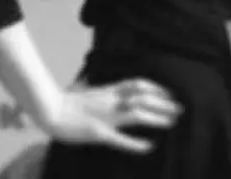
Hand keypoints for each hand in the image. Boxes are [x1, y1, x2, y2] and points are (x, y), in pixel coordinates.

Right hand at [40, 77, 182, 152]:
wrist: (50, 109)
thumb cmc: (65, 101)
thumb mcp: (84, 91)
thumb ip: (94, 89)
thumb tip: (94, 84)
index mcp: (108, 90)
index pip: (137, 84)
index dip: (156, 87)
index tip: (170, 92)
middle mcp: (110, 101)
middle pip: (142, 97)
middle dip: (163, 102)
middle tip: (181, 108)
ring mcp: (105, 116)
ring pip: (136, 113)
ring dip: (157, 117)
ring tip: (173, 122)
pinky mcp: (98, 133)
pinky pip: (119, 138)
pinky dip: (135, 143)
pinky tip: (149, 146)